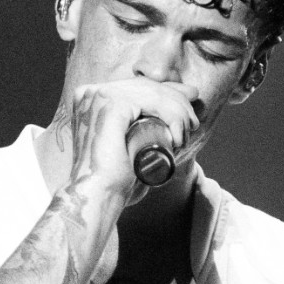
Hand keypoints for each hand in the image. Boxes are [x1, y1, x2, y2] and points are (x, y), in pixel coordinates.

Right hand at [68, 77, 199, 197]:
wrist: (98, 197)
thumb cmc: (113, 181)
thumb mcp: (127, 150)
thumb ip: (137, 140)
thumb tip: (166, 137)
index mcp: (90, 98)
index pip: (136, 87)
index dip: (167, 91)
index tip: (190, 101)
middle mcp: (90, 93)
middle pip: (144, 87)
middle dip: (176, 100)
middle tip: (193, 121)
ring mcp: (97, 96)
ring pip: (151, 92)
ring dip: (178, 111)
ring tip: (186, 134)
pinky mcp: (109, 104)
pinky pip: (151, 100)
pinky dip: (172, 114)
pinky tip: (178, 133)